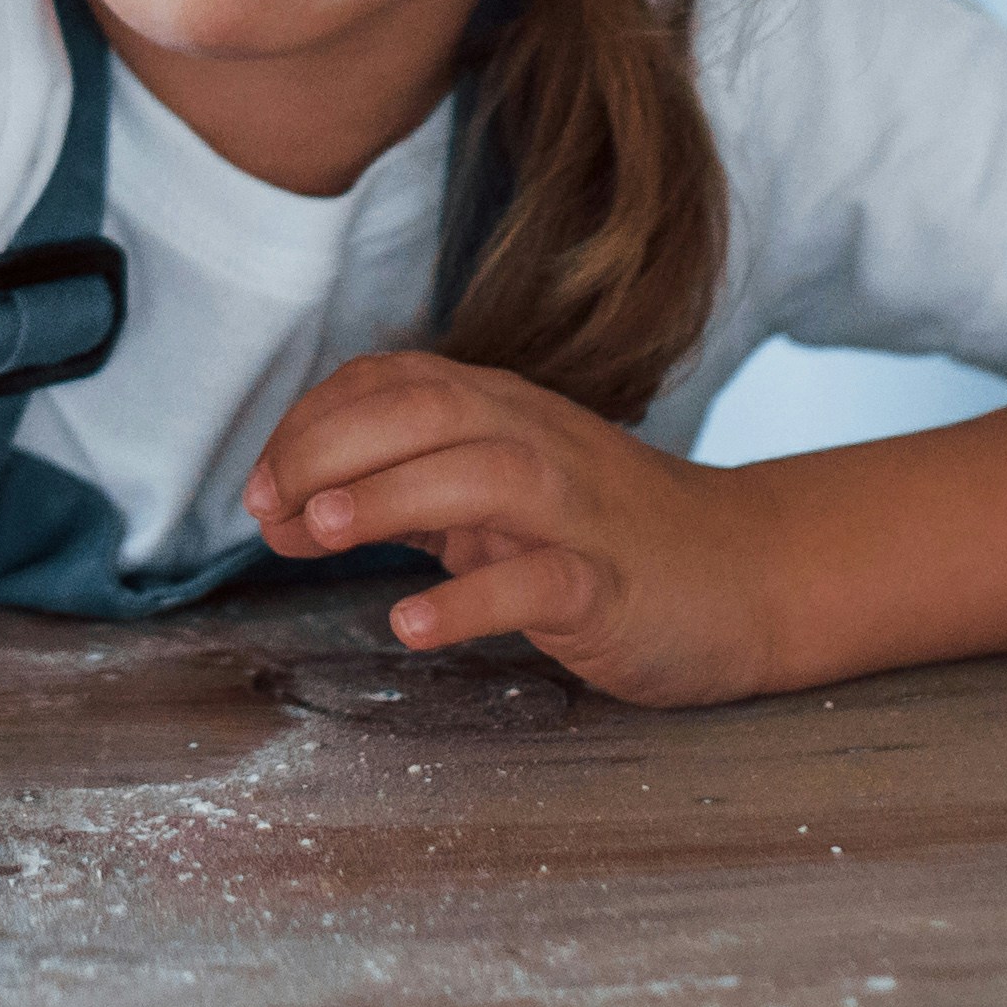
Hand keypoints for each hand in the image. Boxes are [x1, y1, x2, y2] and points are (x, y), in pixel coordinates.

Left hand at [240, 350, 783, 706]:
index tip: (259, 486)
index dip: (312, 422)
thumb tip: (288, 508)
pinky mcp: (614, 584)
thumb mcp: (495, 494)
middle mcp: (538, 442)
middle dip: (330, 446)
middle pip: (426, 407)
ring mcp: (580, 511)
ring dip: (391, 494)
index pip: (391, 382)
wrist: (747, 574)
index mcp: (501, 411)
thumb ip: (400, 492)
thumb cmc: (604, 534)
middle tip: (266, 507)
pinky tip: (413, 624)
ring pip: (483, 473)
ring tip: (322, 532)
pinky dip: (473, 599)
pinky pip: (543, 580)